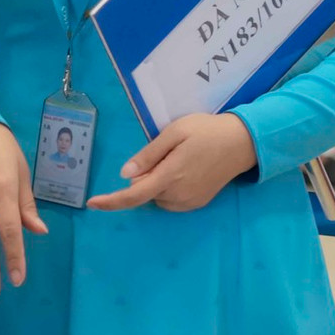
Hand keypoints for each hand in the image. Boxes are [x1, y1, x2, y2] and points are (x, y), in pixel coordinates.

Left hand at [87, 112, 256, 213]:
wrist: (243, 143)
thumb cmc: (206, 131)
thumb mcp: (174, 133)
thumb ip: (149, 155)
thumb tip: (125, 175)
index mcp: (170, 177)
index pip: (134, 195)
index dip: (111, 201)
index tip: (92, 203)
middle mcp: (179, 195)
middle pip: (144, 192)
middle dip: (143, 175)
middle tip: (165, 152)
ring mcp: (190, 202)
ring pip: (157, 196)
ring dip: (156, 181)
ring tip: (178, 158)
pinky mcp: (198, 203)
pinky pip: (171, 199)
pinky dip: (167, 187)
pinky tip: (184, 168)